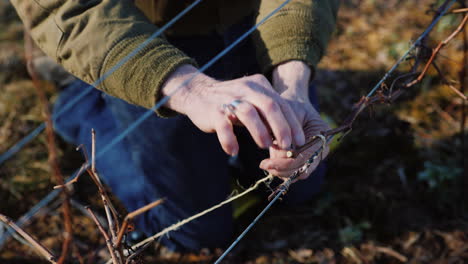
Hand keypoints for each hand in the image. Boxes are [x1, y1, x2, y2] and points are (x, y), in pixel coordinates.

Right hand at [161, 64, 305, 155]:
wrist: (197, 93)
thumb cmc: (230, 102)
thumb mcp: (252, 100)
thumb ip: (268, 114)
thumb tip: (286, 138)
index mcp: (259, 86)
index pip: (281, 104)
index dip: (292, 123)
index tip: (299, 141)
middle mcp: (246, 90)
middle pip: (270, 106)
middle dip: (282, 127)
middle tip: (287, 146)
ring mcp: (229, 100)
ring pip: (249, 113)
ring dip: (260, 132)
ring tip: (265, 146)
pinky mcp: (214, 111)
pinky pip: (224, 126)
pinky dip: (229, 140)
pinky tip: (233, 151)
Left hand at [259, 61, 329, 180]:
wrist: (294, 104)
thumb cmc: (290, 105)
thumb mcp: (286, 114)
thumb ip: (284, 132)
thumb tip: (278, 153)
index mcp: (323, 135)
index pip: (305, 158)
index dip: (285, 164)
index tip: (266, 163)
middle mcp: (322, 149)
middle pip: (302, 171)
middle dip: (281, 170)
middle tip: (263, 164)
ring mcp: (314, 157)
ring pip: (297, 174)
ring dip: (280, 170)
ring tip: (266, 161)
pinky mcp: (304, 160)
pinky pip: (293, 172)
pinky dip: (280, 169)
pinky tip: (269, 161)